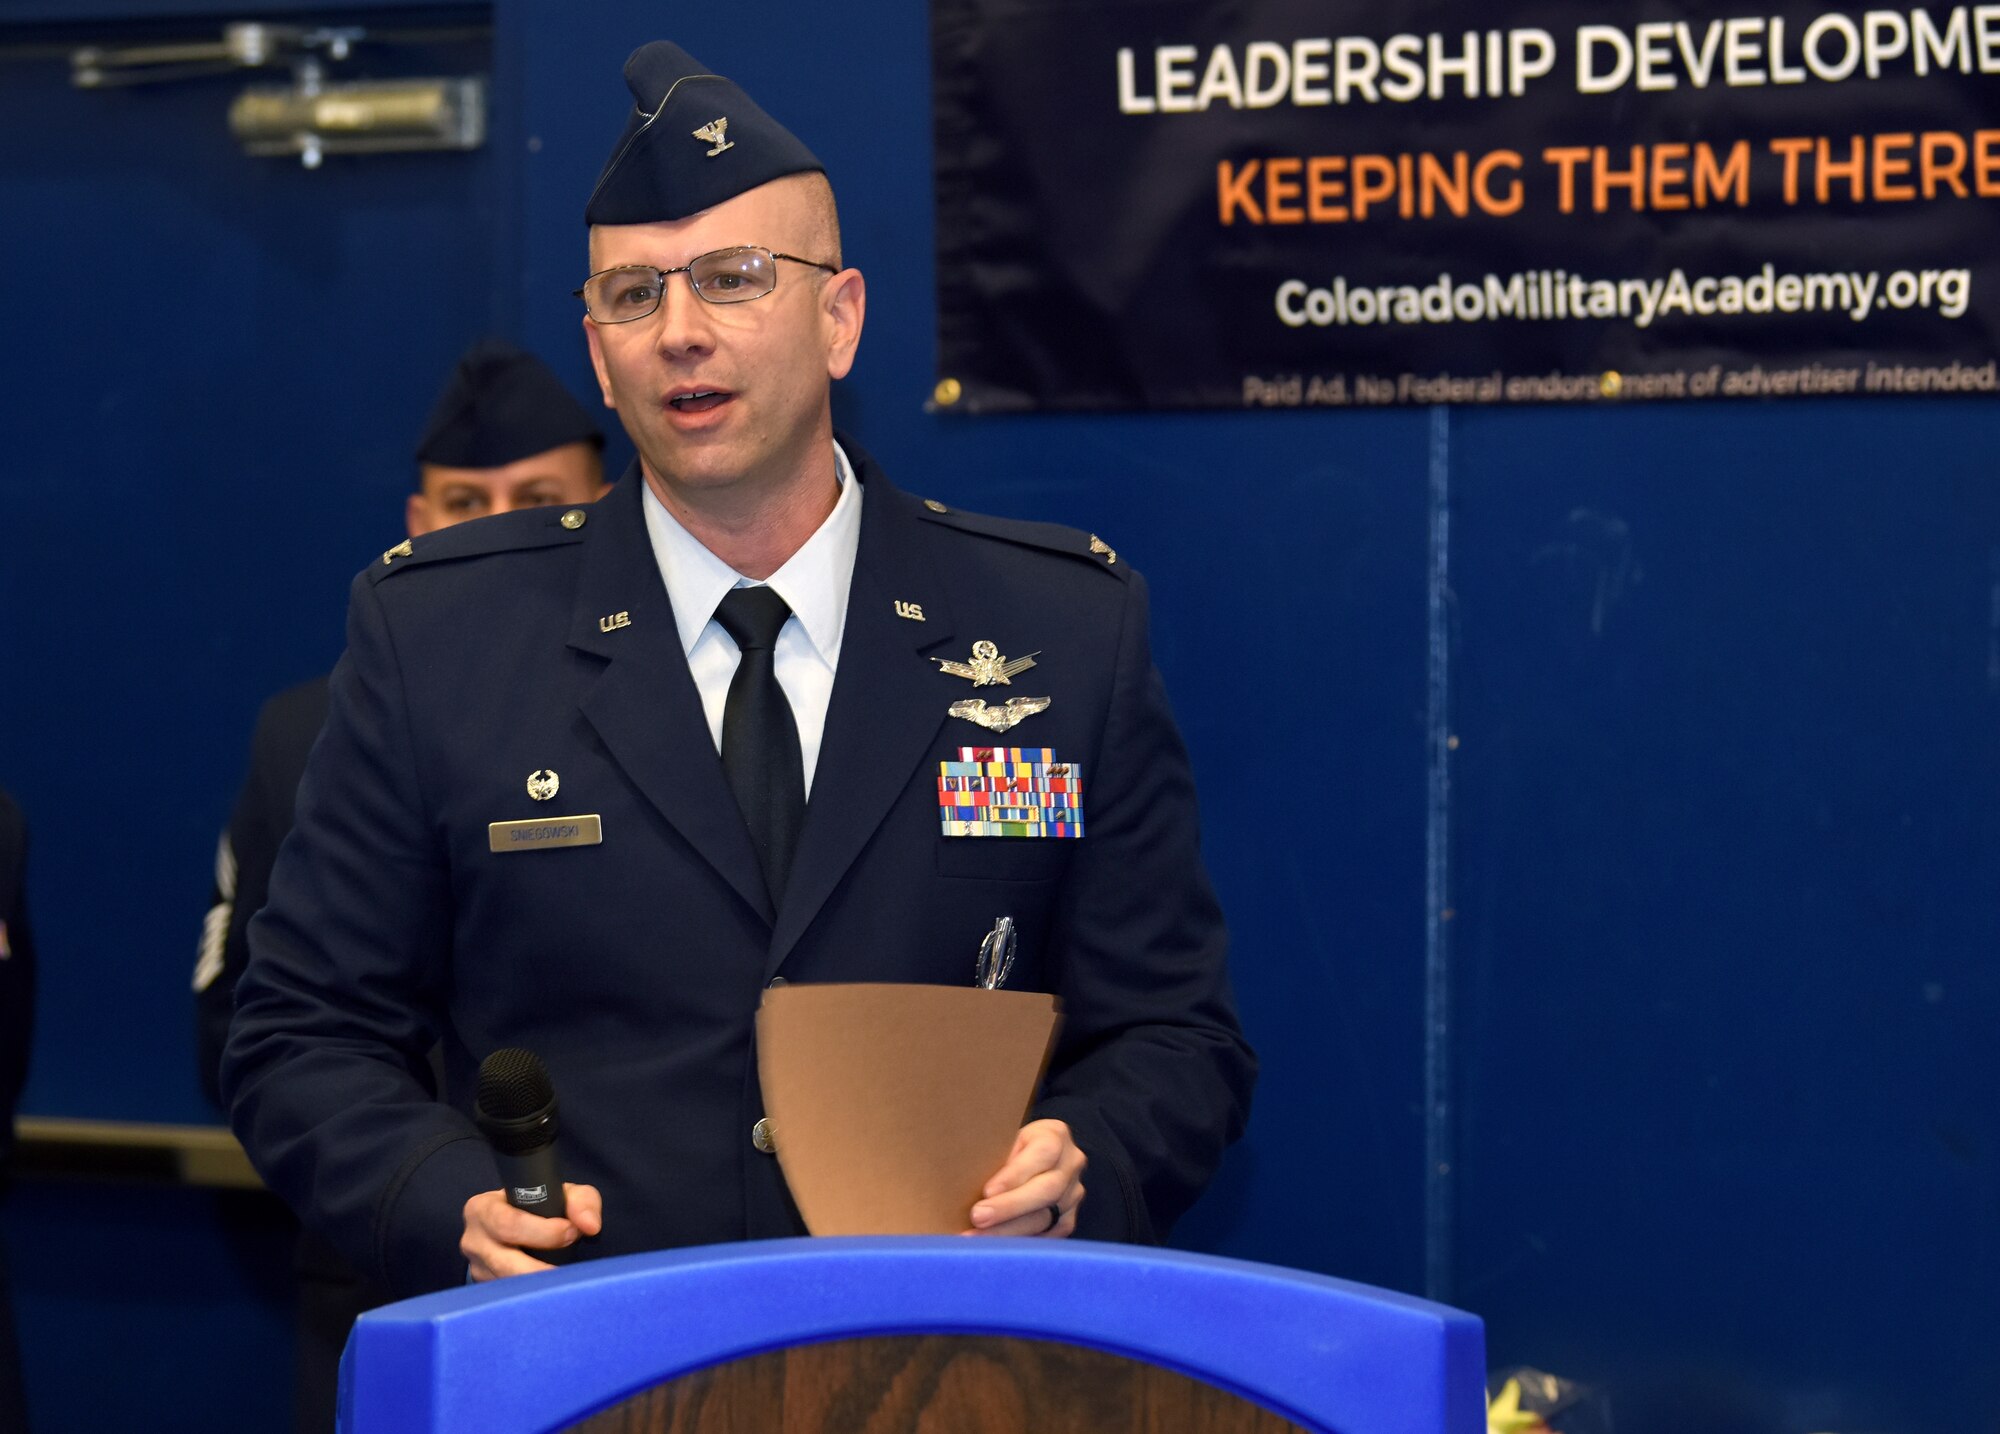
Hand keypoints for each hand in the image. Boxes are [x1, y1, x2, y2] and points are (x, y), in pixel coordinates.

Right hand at [461, 1183, 602, 1280]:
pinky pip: (507, 1297)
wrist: (516, 1227)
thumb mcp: (561, 1195)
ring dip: (539, 1282)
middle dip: (543, 1264)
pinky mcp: (484, 1289)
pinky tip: (549, 1289)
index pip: (509, 1223)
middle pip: (507, 1261)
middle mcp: (473, 1240)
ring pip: (508, 1284)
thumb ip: (582, 1202)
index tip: (571, 1232)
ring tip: (563, 1274)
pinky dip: (531, 1294)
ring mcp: (476, 1268)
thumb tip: (590, 1226)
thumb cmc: (539, 1207)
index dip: (543, 1232)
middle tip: (570, 1257)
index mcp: (483, 1209)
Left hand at [965, 1119, 1084, 1237]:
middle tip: (978, 1217)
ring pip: (1045, 1218)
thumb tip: (959, 1176)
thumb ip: (993, 1155)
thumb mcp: (1001, 1140)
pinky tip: (994, 1248)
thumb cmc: (1004, 1148)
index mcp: (1055, 1135)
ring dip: (1008, 1231)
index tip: (987, 1191)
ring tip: (976, 1237)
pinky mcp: (1067, 1221)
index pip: (1043, 1153)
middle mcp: (1071, 1164)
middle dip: (1009, 1207)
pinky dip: (1018, 1242)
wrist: (1024, 1162)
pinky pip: (1045, 1237)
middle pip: (1047, 1189)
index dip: (1016, 1174)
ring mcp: (1072, 1195)